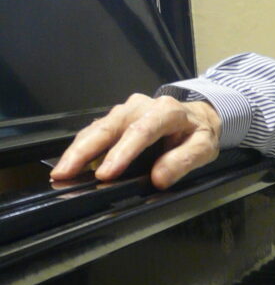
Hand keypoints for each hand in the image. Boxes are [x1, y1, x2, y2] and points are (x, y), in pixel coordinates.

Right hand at [50, 93, 221, 190]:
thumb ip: (184, 161)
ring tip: (61, 171)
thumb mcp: (204, 148)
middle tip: (66, 172)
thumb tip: (158, 178)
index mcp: (166, 111)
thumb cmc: (200, 132)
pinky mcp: (117, 118)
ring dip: (77, 150)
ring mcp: (126, 110)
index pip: (141, 131)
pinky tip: (71, 162)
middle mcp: (141, 106)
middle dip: (84, 151)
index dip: (121, 153)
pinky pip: (97, 130)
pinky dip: (82, 147)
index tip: (106, 175)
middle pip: (109, 127)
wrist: (200, 115)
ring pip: (97, 128)